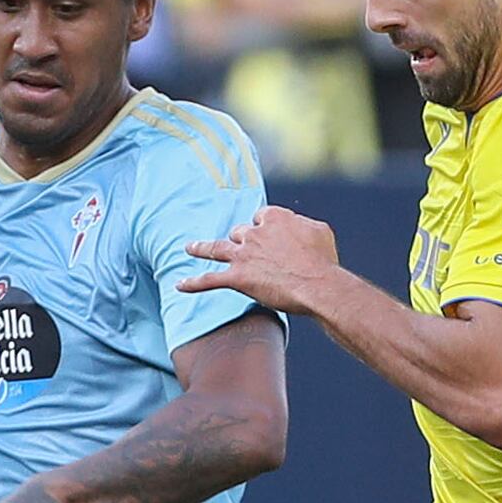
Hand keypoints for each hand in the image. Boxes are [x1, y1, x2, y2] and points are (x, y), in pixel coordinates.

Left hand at [177, 205, 338, 314]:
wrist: (316, 285)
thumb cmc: (322, 259)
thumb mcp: (319, 230)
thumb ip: (301, 224)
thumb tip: (295, 226)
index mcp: (273, 217)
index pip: (261, 217)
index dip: (265, 229)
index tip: (271, 238)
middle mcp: (254, 233)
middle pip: (240, 232)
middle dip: (243, 242)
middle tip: (253, 256)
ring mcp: (243, 255)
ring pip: (216, 249)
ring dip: (201, 248)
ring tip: (191, 248)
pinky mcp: (237, 278)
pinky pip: (209, 280)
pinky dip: (193, 283)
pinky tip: (179, 285)